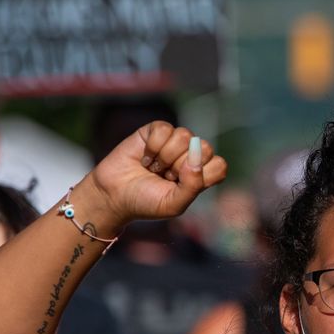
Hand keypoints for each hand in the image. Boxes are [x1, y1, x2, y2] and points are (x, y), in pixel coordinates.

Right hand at [86, 121, 227, 226]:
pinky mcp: (156, 131)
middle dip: (181, 166)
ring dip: (166, 156)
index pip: (219, 165)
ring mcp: (174, 142)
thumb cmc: (146, 202)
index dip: (202, 174)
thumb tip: (196, 155)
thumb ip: (193, 185)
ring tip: (154, 168)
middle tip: (165, 177)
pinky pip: (164, 129)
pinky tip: (145, 158)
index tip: (181, 184)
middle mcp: (190, 156)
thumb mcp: (174, 204)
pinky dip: (152, 146)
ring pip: (185, 136)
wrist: (114, 195)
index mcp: (200, 176)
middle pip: (205, 148)